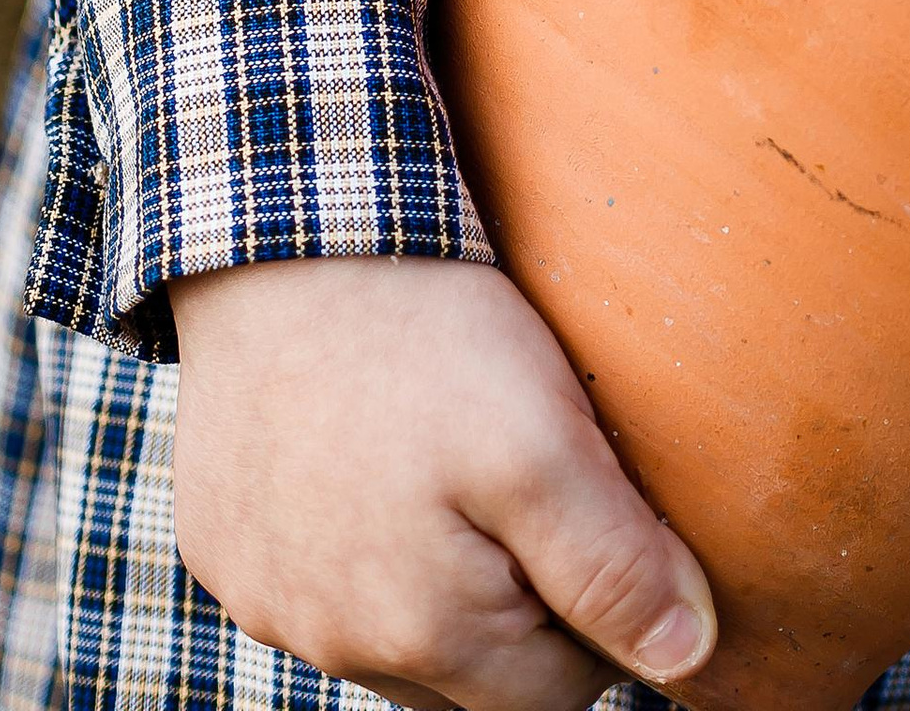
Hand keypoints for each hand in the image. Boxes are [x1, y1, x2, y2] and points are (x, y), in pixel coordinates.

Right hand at [167, 256, 714, 710]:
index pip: (562, 690)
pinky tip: (366, 455)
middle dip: (519, 599)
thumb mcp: (542, 439)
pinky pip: (312, 582)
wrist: (277, 244)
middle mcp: (334, 646)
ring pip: (395, 638)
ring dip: (434, 580)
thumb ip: (614, 566)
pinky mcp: (224, 546)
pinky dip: (351, 539)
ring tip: (444, 461)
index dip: (598, 606)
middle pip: (475, 678)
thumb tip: (685, 658)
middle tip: (523, 474)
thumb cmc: (420, 337)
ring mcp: (268, 601)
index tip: (591, 507)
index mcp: (424, 635)